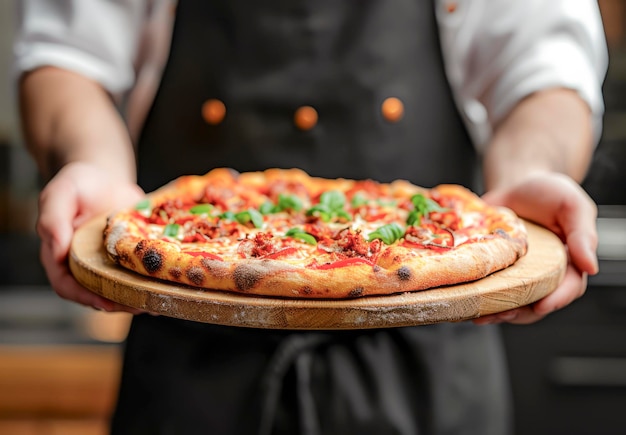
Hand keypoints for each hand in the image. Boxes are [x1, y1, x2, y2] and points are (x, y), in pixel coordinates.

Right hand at [37, 161, 145, 312]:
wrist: (105, 176)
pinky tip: (169, 284)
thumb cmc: (79, 183)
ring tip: (159, 300)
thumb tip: (56, 251)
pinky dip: (152, 281)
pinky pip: (139, 274)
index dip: (85, 296)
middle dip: (119, 303)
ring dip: (139, 296)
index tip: (106, 301)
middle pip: (98, 293)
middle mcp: (86, 265)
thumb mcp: (61, 193)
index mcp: (62, 255)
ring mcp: (110, 264)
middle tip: (141, 306)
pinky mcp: (130, 258)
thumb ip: (53, 219)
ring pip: (121, 288)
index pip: (68, 286)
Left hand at [474, 172, 598, 324]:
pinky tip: (464, 298)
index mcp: (568, 264)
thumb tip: (591, 267)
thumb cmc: (548, 193)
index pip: (567, 288)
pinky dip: (477, 296)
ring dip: (495, 311)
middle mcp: (543, 275)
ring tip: (479, 314)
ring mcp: (517, 275)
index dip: (556, 299)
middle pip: (535, 303)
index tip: (541, 306)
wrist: (515, 184)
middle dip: (518, 312)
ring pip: (509, 302)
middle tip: (501, 313)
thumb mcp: (572, 205)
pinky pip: (487, 288)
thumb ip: (582, 234)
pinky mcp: (494, 271)